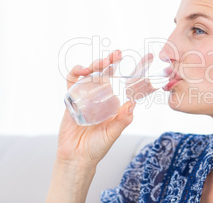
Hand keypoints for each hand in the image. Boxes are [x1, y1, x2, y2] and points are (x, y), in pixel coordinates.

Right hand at [57, 50, 135, 167]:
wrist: (76, 158)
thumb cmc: (97, 147)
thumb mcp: (113, 133)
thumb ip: (122, 120)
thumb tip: (132, 104)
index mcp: (112, 103)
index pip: (122, 83)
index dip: (130, 70)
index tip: (141, 58)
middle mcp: (100, 98)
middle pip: (105, 74)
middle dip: (111, 62)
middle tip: (117, 54)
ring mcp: (85, 97)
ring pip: (90, 75)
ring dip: (95, 65)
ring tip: (102, 62)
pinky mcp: (71, 99)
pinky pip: (72, 82)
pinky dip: (76, 73)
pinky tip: (82, 70)